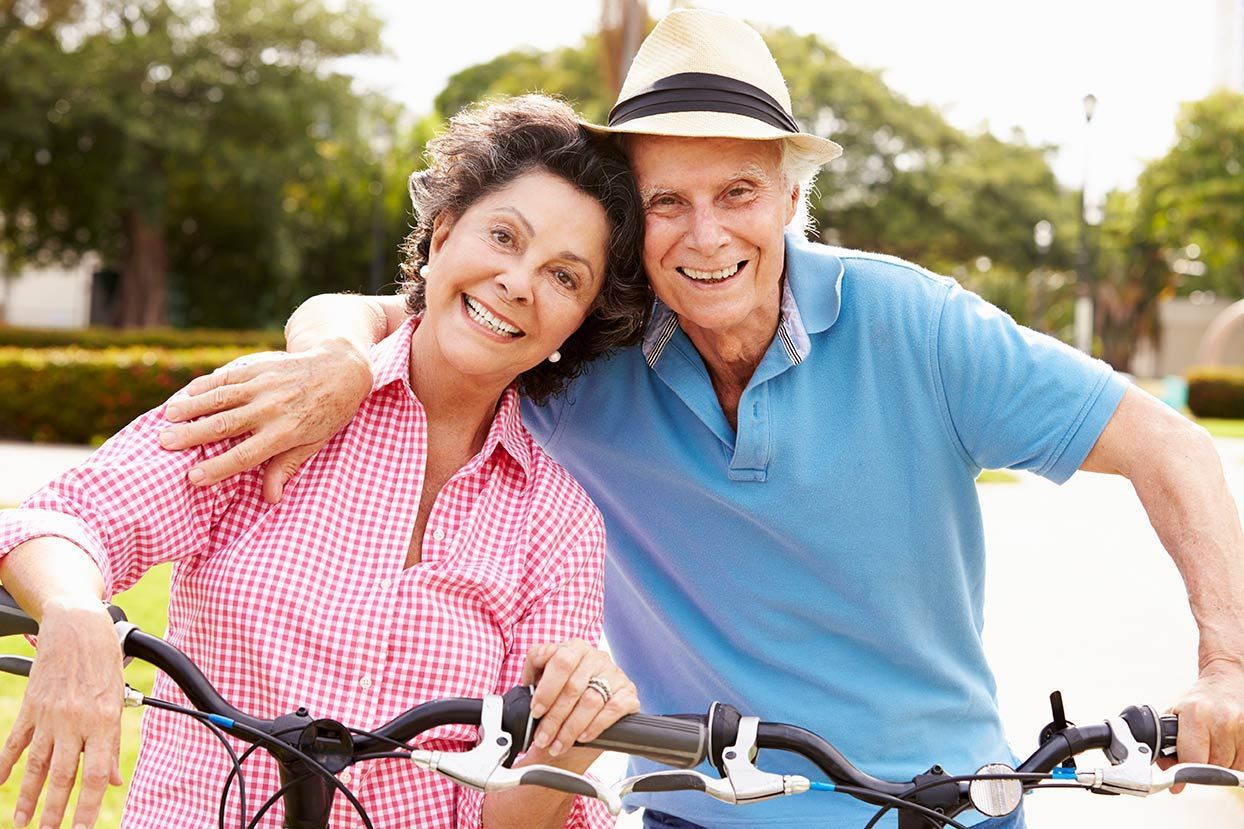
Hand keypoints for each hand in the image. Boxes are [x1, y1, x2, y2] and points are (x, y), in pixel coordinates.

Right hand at [0, 603, 123, 827]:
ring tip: (22, 822)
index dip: (89, 805)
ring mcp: (50, 715)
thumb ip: (111, 741)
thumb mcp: (119, 697)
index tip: (84, 828)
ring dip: (28, 797)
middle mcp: (75, 721)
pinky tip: (0, 783)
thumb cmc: (105, 659)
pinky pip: (16, 742)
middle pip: (64, 776)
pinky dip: (6, 765)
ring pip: (37, 765)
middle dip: (55, 811)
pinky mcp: (32, 707)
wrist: (78, 625)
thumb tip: (110, 779)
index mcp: (104, 720)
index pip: (95, 774)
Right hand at [159, 339, 372, 502]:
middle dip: (193, 435)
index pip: (246, 454)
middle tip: (164, 444)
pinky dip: (205, 385)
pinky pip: (227, 377)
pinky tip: (186, 393)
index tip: (194, 478)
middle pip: (225, 425)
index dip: (219, 467)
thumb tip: (271, 499)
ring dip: (191, 408)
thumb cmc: (329, 412)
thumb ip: (288, 466)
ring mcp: (264, 385)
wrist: (341, 368)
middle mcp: (272, 408)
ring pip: (221, 398)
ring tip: (166, 419)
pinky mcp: (260, 367)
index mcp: (286, 431)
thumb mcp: (316, 442)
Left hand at [521, 640, 638, 758]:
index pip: (560, 659)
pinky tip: (582, 737)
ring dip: (571, 728)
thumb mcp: (542, 683)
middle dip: (554, 717)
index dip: (546, 687)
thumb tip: (525, 680)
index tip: (535, 710)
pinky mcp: (629, 693)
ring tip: (557, 745)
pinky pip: (613, 709)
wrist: (584, 720)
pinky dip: (595, 725)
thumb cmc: (561, 698)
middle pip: (573, 685)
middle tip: (542, 737)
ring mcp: (614, 674)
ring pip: (591, 700)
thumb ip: (533, 672)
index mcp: (573, 648)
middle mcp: (595, 657)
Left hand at [1165, 656, 1243, 792]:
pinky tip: (1231, 746)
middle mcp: (1221, 719)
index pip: (1192, 758)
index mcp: (1195, 714)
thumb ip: (1167, 743)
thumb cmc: (1198, 701)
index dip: (1184, 775)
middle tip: (1201, 752)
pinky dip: (1237, 761)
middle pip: (1213, 766)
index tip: (1178, 785)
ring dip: (1223, 765)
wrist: (1226, 681)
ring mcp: (1241, 726)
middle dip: (1203, 766)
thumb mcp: (1176, 714)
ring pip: (1232, 768)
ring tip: (1216, 745)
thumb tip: (1166, 770)